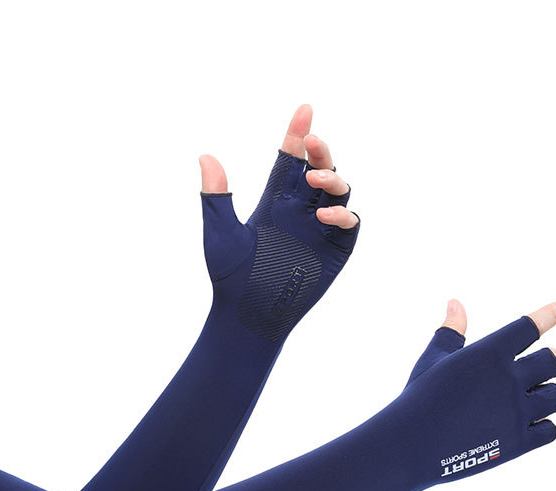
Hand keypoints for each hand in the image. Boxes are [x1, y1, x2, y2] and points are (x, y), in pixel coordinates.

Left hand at [198, 105, 359, 341]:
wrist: (246, 315)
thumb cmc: (229, 277)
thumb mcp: (220, 233)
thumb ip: (216, 196)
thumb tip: (205, 156)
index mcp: (273, 203)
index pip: (288, 161)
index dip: (297, 135)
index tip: (305, 110)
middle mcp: (298, 212)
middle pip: (318, 169)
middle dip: (320, 151)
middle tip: (313, 142)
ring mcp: (318, 230)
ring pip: (338, 191)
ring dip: (332, 178)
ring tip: (315, 179)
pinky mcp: (333, 251)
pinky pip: (349, 225)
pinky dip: (344, 214)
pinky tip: (326, 213)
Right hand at [401, 300, 555, 484]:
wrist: (408, 445)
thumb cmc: (417, 398)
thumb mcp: (432, 361)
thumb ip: (451, 332)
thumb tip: (455, 303)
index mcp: (488, 354)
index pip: (529, 327)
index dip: (548, 315)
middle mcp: (508, 380)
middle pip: (552, 362)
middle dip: (547, 362)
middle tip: (536, 367)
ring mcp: (516, 412)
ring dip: (546, 395)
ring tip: (529, 398)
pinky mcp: (518, 443)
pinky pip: (550, 430)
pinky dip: (543, 426)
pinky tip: (526, 424)